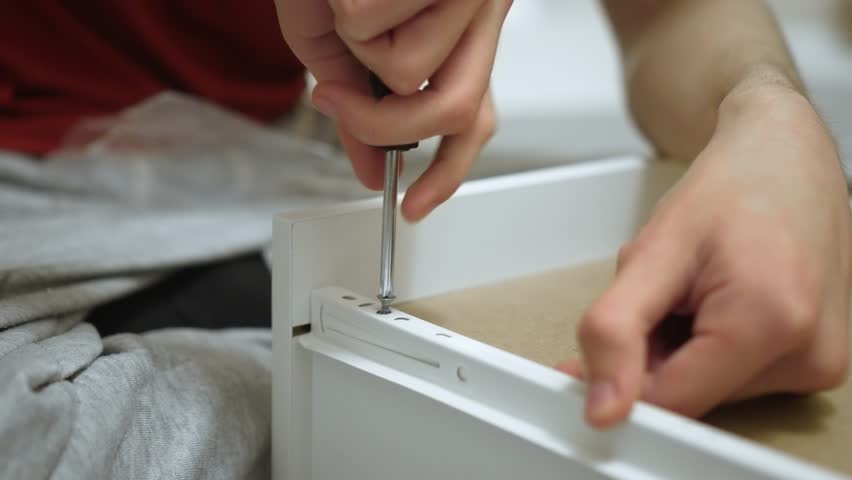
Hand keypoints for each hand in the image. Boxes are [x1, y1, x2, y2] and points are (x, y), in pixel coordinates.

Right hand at [275, 0, 511, 220]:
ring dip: (355, 40)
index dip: (447, 171)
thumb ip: (359, 110)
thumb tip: (371, 170)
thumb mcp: (335, 44)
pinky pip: (380, 24)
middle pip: (457, 107)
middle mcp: (479, 14)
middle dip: (382, 122)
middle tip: (337, 100)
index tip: (414, 206)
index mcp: (461, 38)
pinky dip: (346, 7)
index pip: (475, 119)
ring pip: (412, 67)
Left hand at [558, 85, 851, 427]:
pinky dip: (706, 346)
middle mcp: (809, 355)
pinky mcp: (815, 361)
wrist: (783, 157)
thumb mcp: (651, 252)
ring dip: (678, 347)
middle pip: (690, 395)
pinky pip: (733, 376)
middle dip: (653, 352)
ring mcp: (818, 363)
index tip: (589, 360)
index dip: (619, 383)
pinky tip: (713, 301)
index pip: (671, 403)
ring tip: (693, 290)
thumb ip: (615, 331)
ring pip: (706, 387)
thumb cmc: (730, 188)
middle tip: (660, 294)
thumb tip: (602, 406)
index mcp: (770, 323)